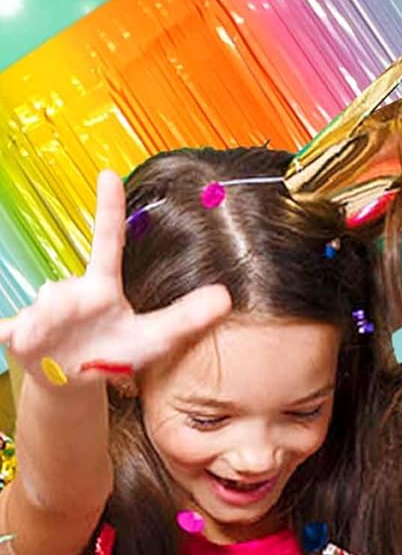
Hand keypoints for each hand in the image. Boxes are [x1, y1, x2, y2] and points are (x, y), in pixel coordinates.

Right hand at [0, 171, 231, 384]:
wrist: (78, 380)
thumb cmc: (118, 353)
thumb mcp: (156, 339)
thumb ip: (188, 318)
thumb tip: (226, 297)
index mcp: (103, 288)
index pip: (108, 243)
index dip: (108, 209)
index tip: (109, 174)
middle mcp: (72, 293)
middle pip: (63, 287)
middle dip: (63, 301)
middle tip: (73, 318)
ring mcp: (43, 312)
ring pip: (42, 308)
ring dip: (48, 326)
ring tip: (61, 346)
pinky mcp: (20, 334)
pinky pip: (11, 328)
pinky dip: (12, 331)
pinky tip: (14, 335)